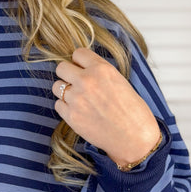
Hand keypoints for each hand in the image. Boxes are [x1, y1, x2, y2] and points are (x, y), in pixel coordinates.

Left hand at [52, 48, 160, 167]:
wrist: (134, 137)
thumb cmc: (132, 111)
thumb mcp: (120, 81)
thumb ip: (100, 72)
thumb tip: (83, 68)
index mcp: (101, 69)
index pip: (78, 53)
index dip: (79, 62)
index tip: (82, 69)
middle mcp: (86, 81)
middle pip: (61, 68)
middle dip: (67, 74)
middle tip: (76, 84)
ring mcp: (76, 99)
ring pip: (57, 87)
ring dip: (65, 92)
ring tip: (79, 100)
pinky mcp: (71, 116)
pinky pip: (58, 105)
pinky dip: (65, 108)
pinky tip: (79, 112)